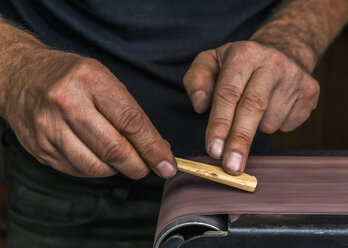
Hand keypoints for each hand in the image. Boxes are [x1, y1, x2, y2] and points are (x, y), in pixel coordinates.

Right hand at [3, 50, 175, 178]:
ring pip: (96, 166)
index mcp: (91, 80)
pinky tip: (100, 158)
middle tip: (149, 167)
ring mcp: (49, 127)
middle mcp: (67, 103)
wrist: (21, 76)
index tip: (167, 164)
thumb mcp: (103, 78)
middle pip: (114, 149)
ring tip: (124, 161)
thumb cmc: (71, 77)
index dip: (153, 148)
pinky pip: (77, 170)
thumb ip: (129, 112)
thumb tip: (157, 146)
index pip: (131, 122)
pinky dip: (97, 170)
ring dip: (118, 170)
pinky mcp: (40, 147)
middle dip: (139, 166)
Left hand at [184, 41, 318, 174]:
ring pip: (270, 122)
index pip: (228, 94)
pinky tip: (273, 107)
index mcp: (243, 54)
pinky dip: (275, 125)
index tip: (214, 150)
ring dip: (257, 128)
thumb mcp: (211, 62)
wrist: (283, 50)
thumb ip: (197, 80)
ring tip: (255, 108)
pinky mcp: (310, 92)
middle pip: (253, 108)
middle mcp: (271, 63)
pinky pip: (288, 125)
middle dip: (240, 141)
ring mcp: (294, 77)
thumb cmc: (240, 63)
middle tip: (231, 167)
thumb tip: (199, 106)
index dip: (220, 124)